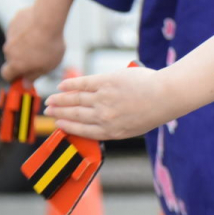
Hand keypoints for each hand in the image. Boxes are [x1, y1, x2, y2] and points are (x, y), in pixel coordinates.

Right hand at [1, 6, 66, 82]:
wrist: (47, 20)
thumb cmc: (50, 45)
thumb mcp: (47, 67)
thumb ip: (34, 76)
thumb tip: (26, 84)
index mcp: (15, 64)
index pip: (6, 75)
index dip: (14, 77)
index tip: (23, 76)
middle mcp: (8, 50)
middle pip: (12, 58)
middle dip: (22, 59)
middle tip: (39, 56)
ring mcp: (10, 36)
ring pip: (16, 43)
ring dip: (25, 44)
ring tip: (42, 40)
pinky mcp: (14, 23)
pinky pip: (19, 30)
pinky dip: (27, 31)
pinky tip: (40, 28)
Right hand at [44, 66, 176, 140]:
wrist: (166, 96)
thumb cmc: (156, 110)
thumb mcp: (135, 126)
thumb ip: (117, 125)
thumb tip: (101, 121)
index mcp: (111, 131)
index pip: (83, 131)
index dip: (68, 127)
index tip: (58, 124)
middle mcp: (104, 117)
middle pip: (76, 115)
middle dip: (59, 114)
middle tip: (48, 111)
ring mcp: (103, 99)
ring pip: (75, 100)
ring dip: (60, 100)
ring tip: (50, 100)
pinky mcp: (106, 82)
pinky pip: (82, 84)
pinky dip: (70, 85)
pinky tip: (62, 86)